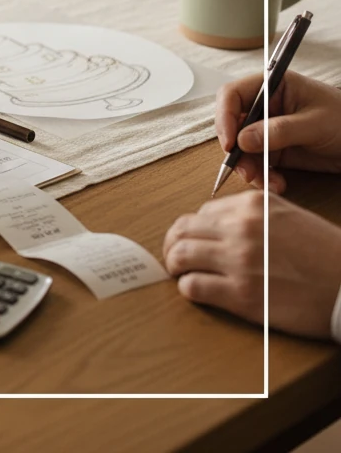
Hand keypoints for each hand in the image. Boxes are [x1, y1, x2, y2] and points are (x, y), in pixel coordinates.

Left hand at [163, 191, 340, 337]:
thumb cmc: (326, 255)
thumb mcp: (290, 217)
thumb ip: (253, 214)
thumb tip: (216, 222)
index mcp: (253, 206)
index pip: (201, 212)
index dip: (195, 229)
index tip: (195, 241)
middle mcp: (241, 228)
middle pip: (182, 230)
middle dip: (173, 244)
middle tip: (176, 257)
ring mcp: (239, 261)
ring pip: (180, 255)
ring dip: (174, 265)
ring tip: (180, 273)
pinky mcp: (241, 294)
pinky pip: (193, 287)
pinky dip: (188, 289)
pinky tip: (197, 291)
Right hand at [215, 72, 340, 193]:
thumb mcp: (315, 124)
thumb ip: (279, 131)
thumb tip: (242, 140)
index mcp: (273, 86)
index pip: (233, 95)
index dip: (224, 117)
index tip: (229, 143)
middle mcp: (266, 107)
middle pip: (232, 125)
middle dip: (236, 151)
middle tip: (245, 170)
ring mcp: (268, 129)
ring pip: (242, 149)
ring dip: (250, 168)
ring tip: (267, 182)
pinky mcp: (274, 150)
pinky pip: (257, 164)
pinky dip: (263, 177)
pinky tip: (278, 184)